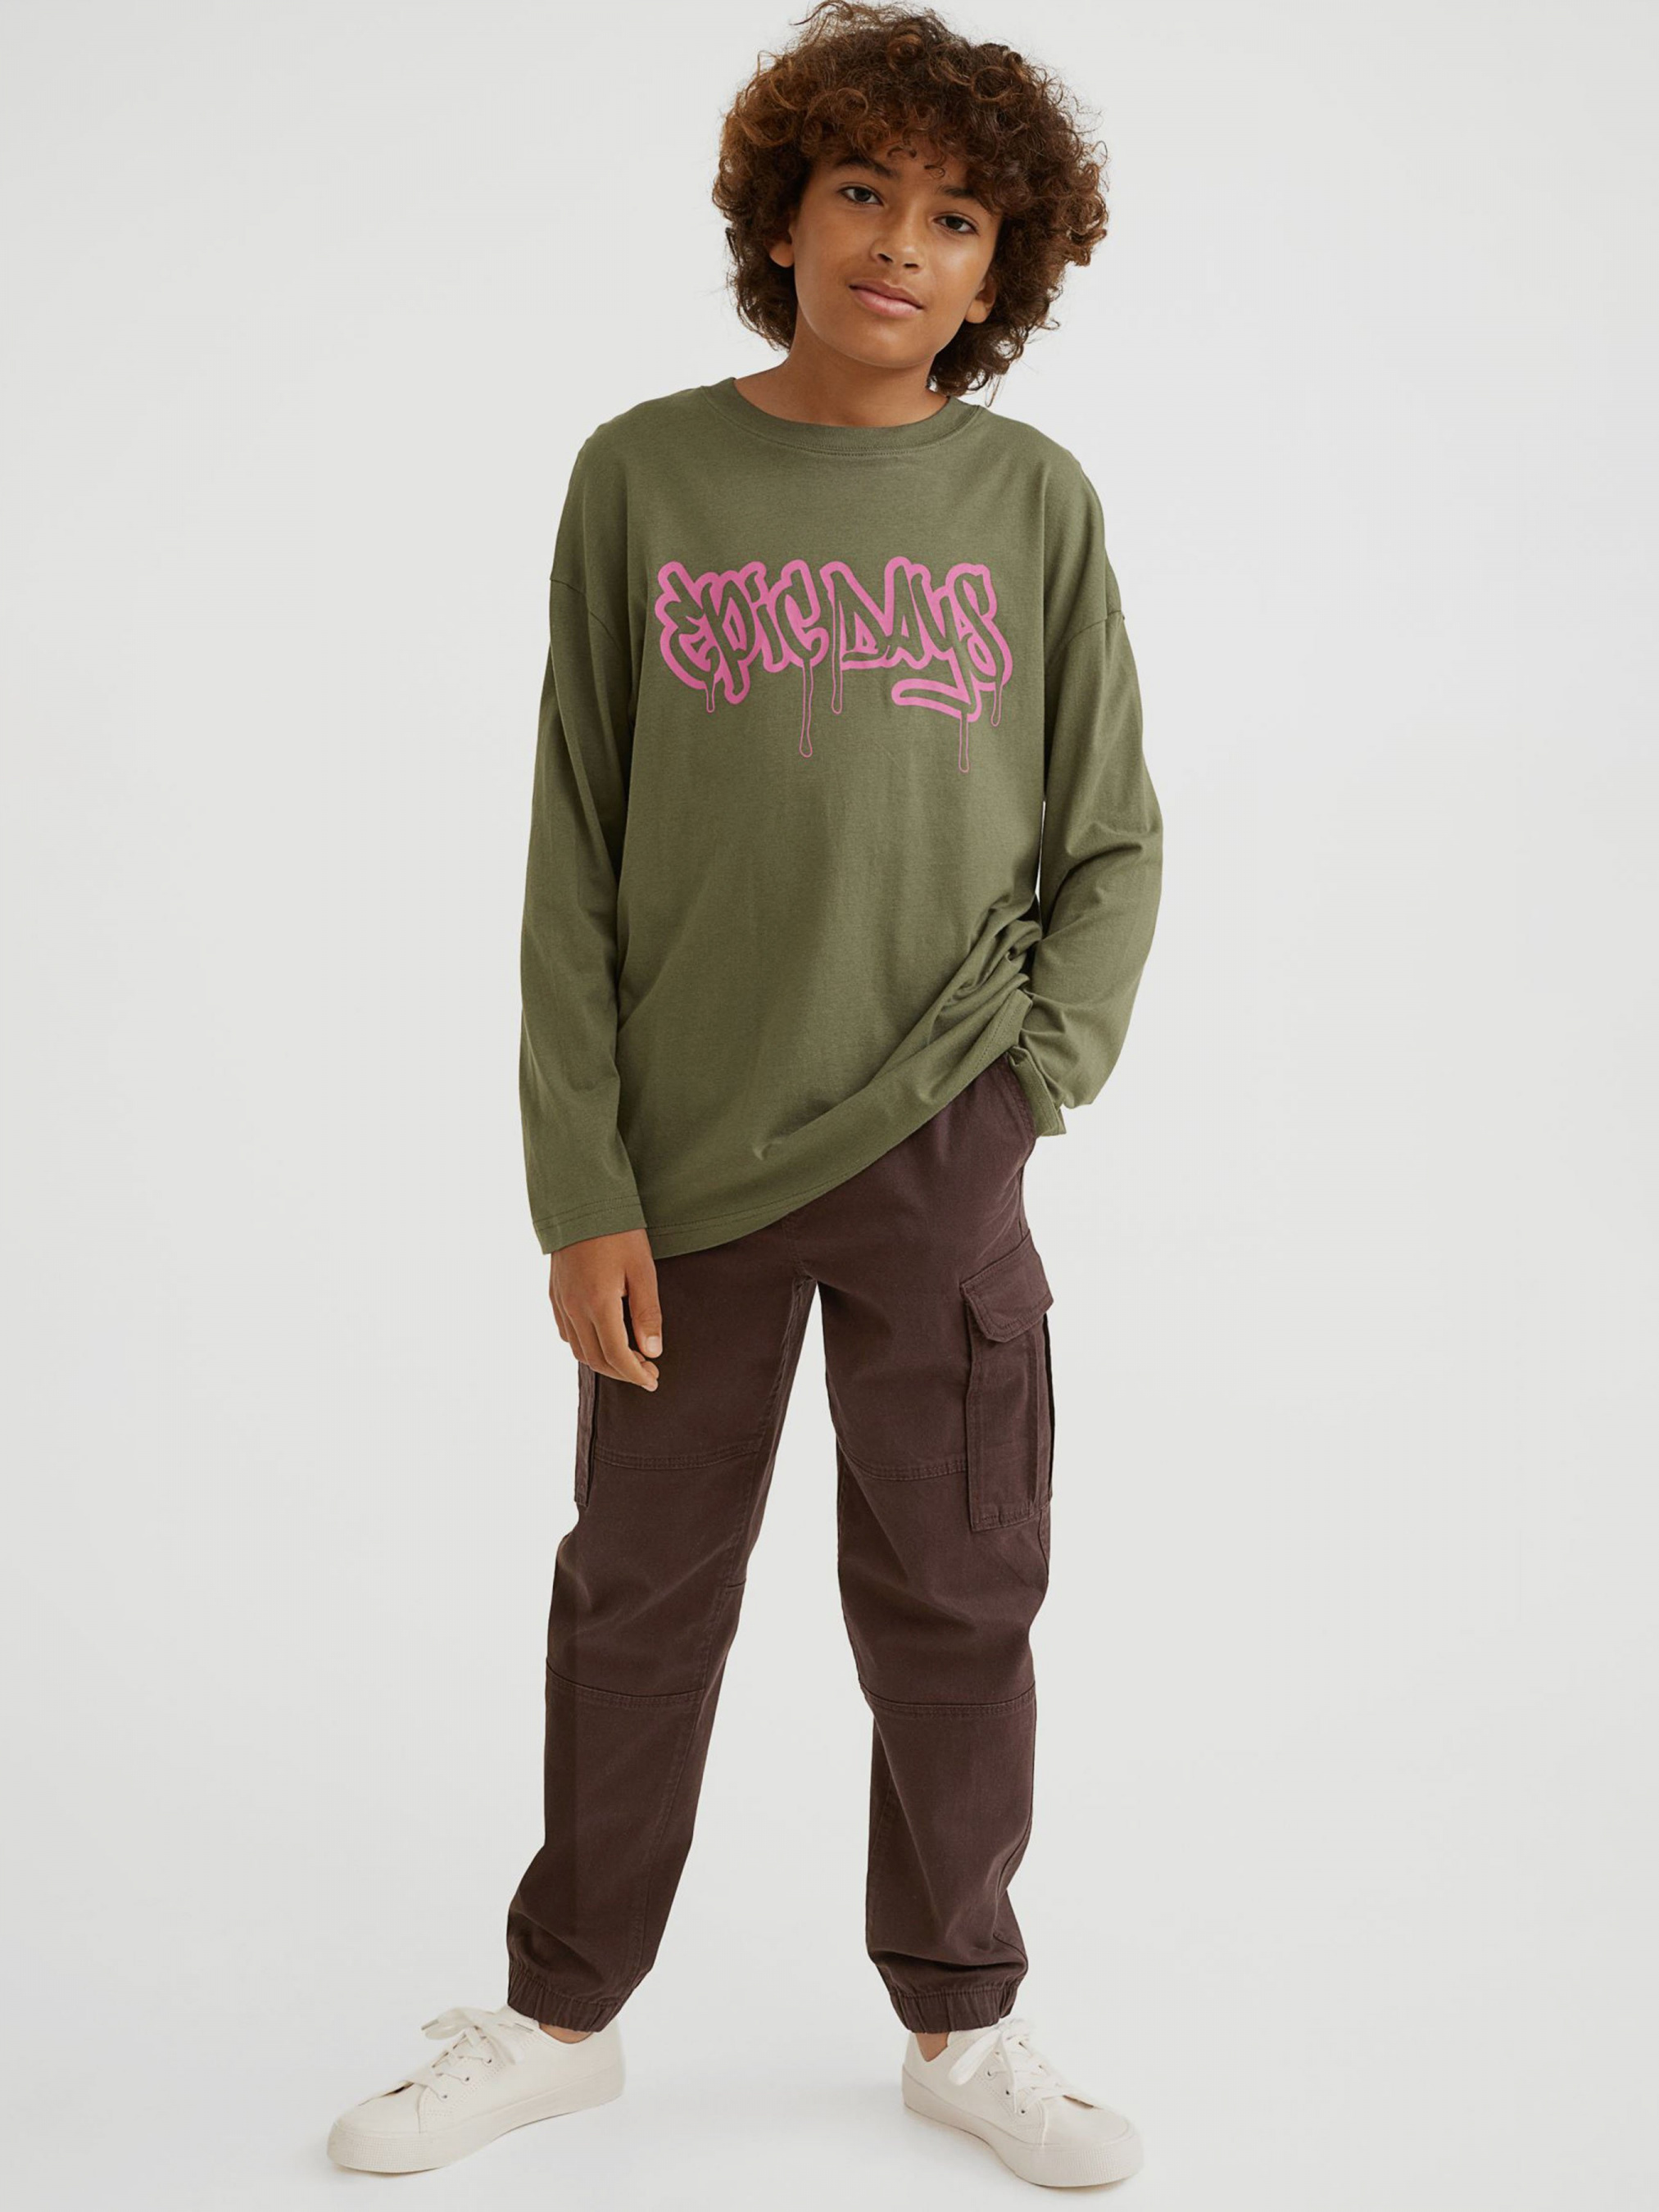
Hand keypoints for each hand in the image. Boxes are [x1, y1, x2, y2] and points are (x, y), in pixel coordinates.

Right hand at [549, 1227, 661, 1389]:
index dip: (636, 1374)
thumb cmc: (618, 1232)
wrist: (581, 1200)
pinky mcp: (554, 1293)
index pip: (617, 1356)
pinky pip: (566, 1332)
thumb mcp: (642, 1270)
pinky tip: (601, 1339)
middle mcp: (574, 1308)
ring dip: (603, 1362)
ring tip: (628, 1359)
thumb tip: (652, 1351)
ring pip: (578, 1350)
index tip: (653, 1380)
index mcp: (598, 1304)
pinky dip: (584, 1346)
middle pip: (596, 1359)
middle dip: (622, 1372)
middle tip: (647, 1372)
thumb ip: (647, 1314)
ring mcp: (560, 1302)